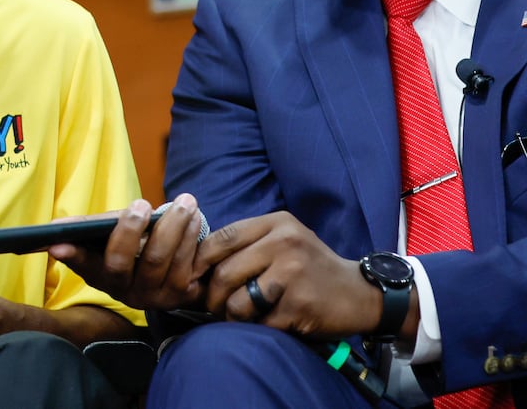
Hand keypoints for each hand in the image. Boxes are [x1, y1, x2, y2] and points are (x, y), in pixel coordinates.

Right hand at [49, 194, 206, 310]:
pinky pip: (185, 265)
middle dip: (131, 229)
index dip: (72, 256)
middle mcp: (122, 291)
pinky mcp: (179, 296)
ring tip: (184, 202)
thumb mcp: (110, 236)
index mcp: (98, 274)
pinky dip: (190, 237)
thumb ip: (88, 228)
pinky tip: (194, 218)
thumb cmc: (133, 243)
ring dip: (173, 227)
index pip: (82, 264)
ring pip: (159, 260)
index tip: (59, 244)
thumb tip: (54, 228)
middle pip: (121, 262)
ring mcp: (151, 296)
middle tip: (142, 203)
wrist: (172, 268)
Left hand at [195, 211, 384, 339]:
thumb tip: (194, 261)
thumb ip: (246, 244)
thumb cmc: (310, 268)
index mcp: (276, 223)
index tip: (191, 278)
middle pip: (224, 272)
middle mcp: (285, 242)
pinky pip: (260, 323)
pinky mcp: (301, 304)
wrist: (360, 294)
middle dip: (211, 296)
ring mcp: (294, 273)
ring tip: (239, 316)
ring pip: (238, 301)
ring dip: (231, 315)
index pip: (220, 238)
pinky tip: (269, 323)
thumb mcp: (282, 240)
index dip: (198, 261)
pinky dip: (258, 328)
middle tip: (213, 307)